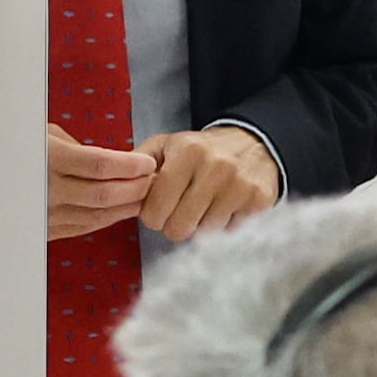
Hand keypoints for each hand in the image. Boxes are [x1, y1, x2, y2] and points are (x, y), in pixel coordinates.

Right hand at [46, 122, 154, 238]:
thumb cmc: (16, 147)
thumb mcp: (44, 133)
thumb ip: (78, 148)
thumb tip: (110, 162)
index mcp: (50, 158)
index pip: (100, 165)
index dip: (130, 166)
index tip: (147, 163)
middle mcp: (48, 189)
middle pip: (103, 194)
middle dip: (135, 188)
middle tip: (152, 180)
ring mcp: (45, 213)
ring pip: (96, 216)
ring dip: (125, 207)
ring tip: (143, 197)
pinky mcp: (44, 229)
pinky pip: (81, 228)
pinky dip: (106, 219)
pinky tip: (120, 211)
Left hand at [135, 126, 280, 242]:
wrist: (253, 143)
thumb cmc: (201, 150)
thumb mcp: (166, 145)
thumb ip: (137, 164)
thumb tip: (118, 187)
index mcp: (188, 152)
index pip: (155, 211)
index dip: (152, 215)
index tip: (160, 207)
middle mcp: (216, 167)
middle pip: (178, 229)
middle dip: (174, 224)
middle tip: (180, 210)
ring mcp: (240, 186)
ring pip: (204, 234)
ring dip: (200, 225)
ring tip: (203, 206)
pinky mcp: (259, 202)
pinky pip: (228, 233)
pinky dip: (223, 226)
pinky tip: (224, 207)